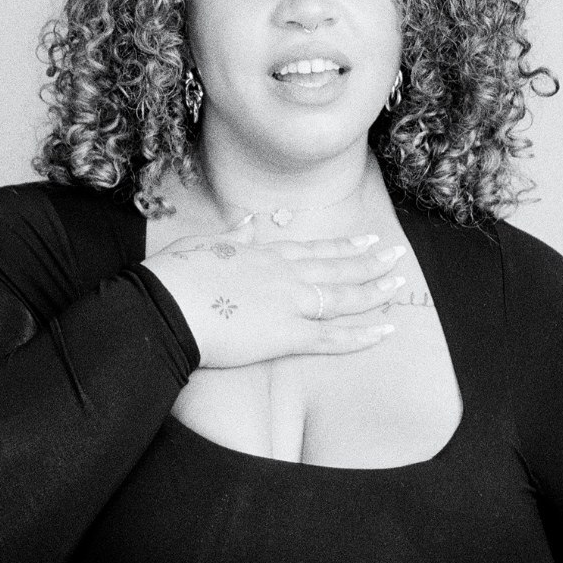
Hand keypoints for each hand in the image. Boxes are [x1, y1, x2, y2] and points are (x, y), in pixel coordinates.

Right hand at [141, 219, 406, 368]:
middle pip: (336, 267)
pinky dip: (361, 336)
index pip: (313, 250)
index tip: (365, 242)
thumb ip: (232, 236)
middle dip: (370, 262)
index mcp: (262, 254)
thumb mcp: (202, 245)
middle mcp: (284, 274)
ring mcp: (288, 303)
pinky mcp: (285, 336)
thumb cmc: (173, 277)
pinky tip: (385, 332)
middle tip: (396, 256)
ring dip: (374, 291)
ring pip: (342, 297)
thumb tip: (248, 224)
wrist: (163, 306)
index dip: (342, 247)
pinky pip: (332, 338)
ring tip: (399, 285)